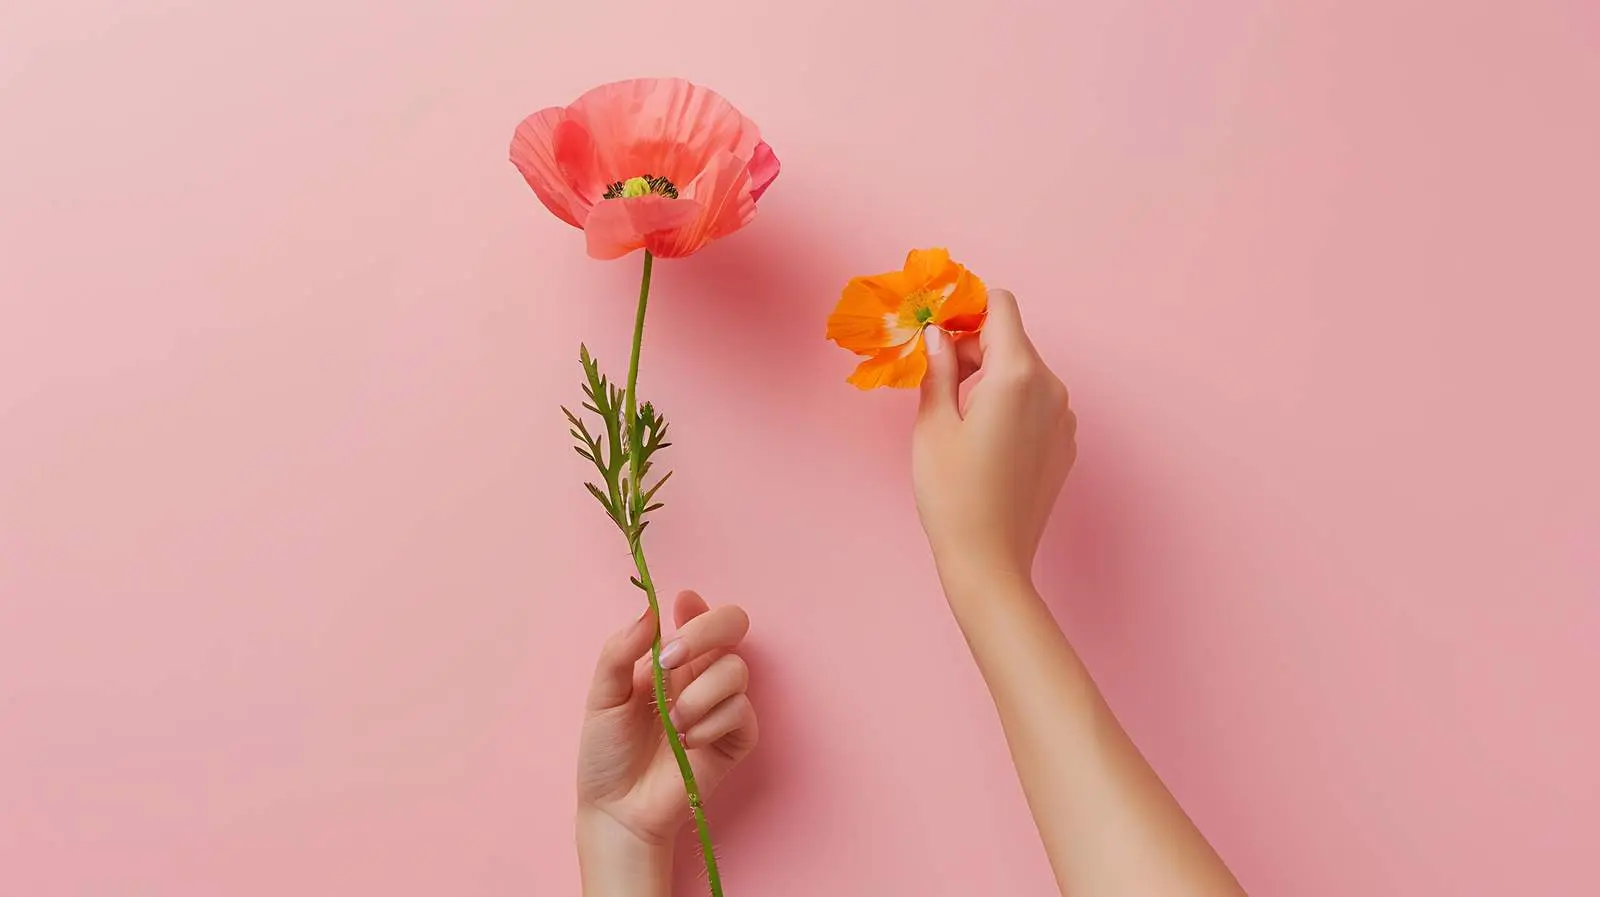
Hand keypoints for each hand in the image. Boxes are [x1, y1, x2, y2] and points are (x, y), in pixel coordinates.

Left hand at [576, 590, 757, 855]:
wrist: (616, 808)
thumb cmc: (607, 753)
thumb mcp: (602, 697)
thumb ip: (621, 651)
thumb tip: (650, 613)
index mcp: (670, 658)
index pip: (697, 614)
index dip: (696, 604)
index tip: (681, 604)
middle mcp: (700, 674)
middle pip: (732, 624)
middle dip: (707, 630)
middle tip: (672, 659)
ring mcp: (721, 704)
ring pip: (736, 669)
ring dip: (699, 694)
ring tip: (673, 723)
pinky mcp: (736, 738)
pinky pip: (742, 712)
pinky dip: (712, 723)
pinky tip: (689, 743)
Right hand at [911, 289, 1076, 592]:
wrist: (991, 562)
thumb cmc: (952, 495)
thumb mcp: (933, 425)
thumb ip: (938, 368)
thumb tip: (937, 333)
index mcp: (1017, 374)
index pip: (1000, 306)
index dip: (966, 308)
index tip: (937, 329)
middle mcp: (1052, 387)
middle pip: (1011, 338)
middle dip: (973, 346)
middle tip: (935, 378)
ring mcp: (1065, 417)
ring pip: (1024, 371)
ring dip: (991, 375)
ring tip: (957, 415)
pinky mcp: (1066, 443)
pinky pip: (1037, 402)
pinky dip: (1010, 403)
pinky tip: (984, 440)